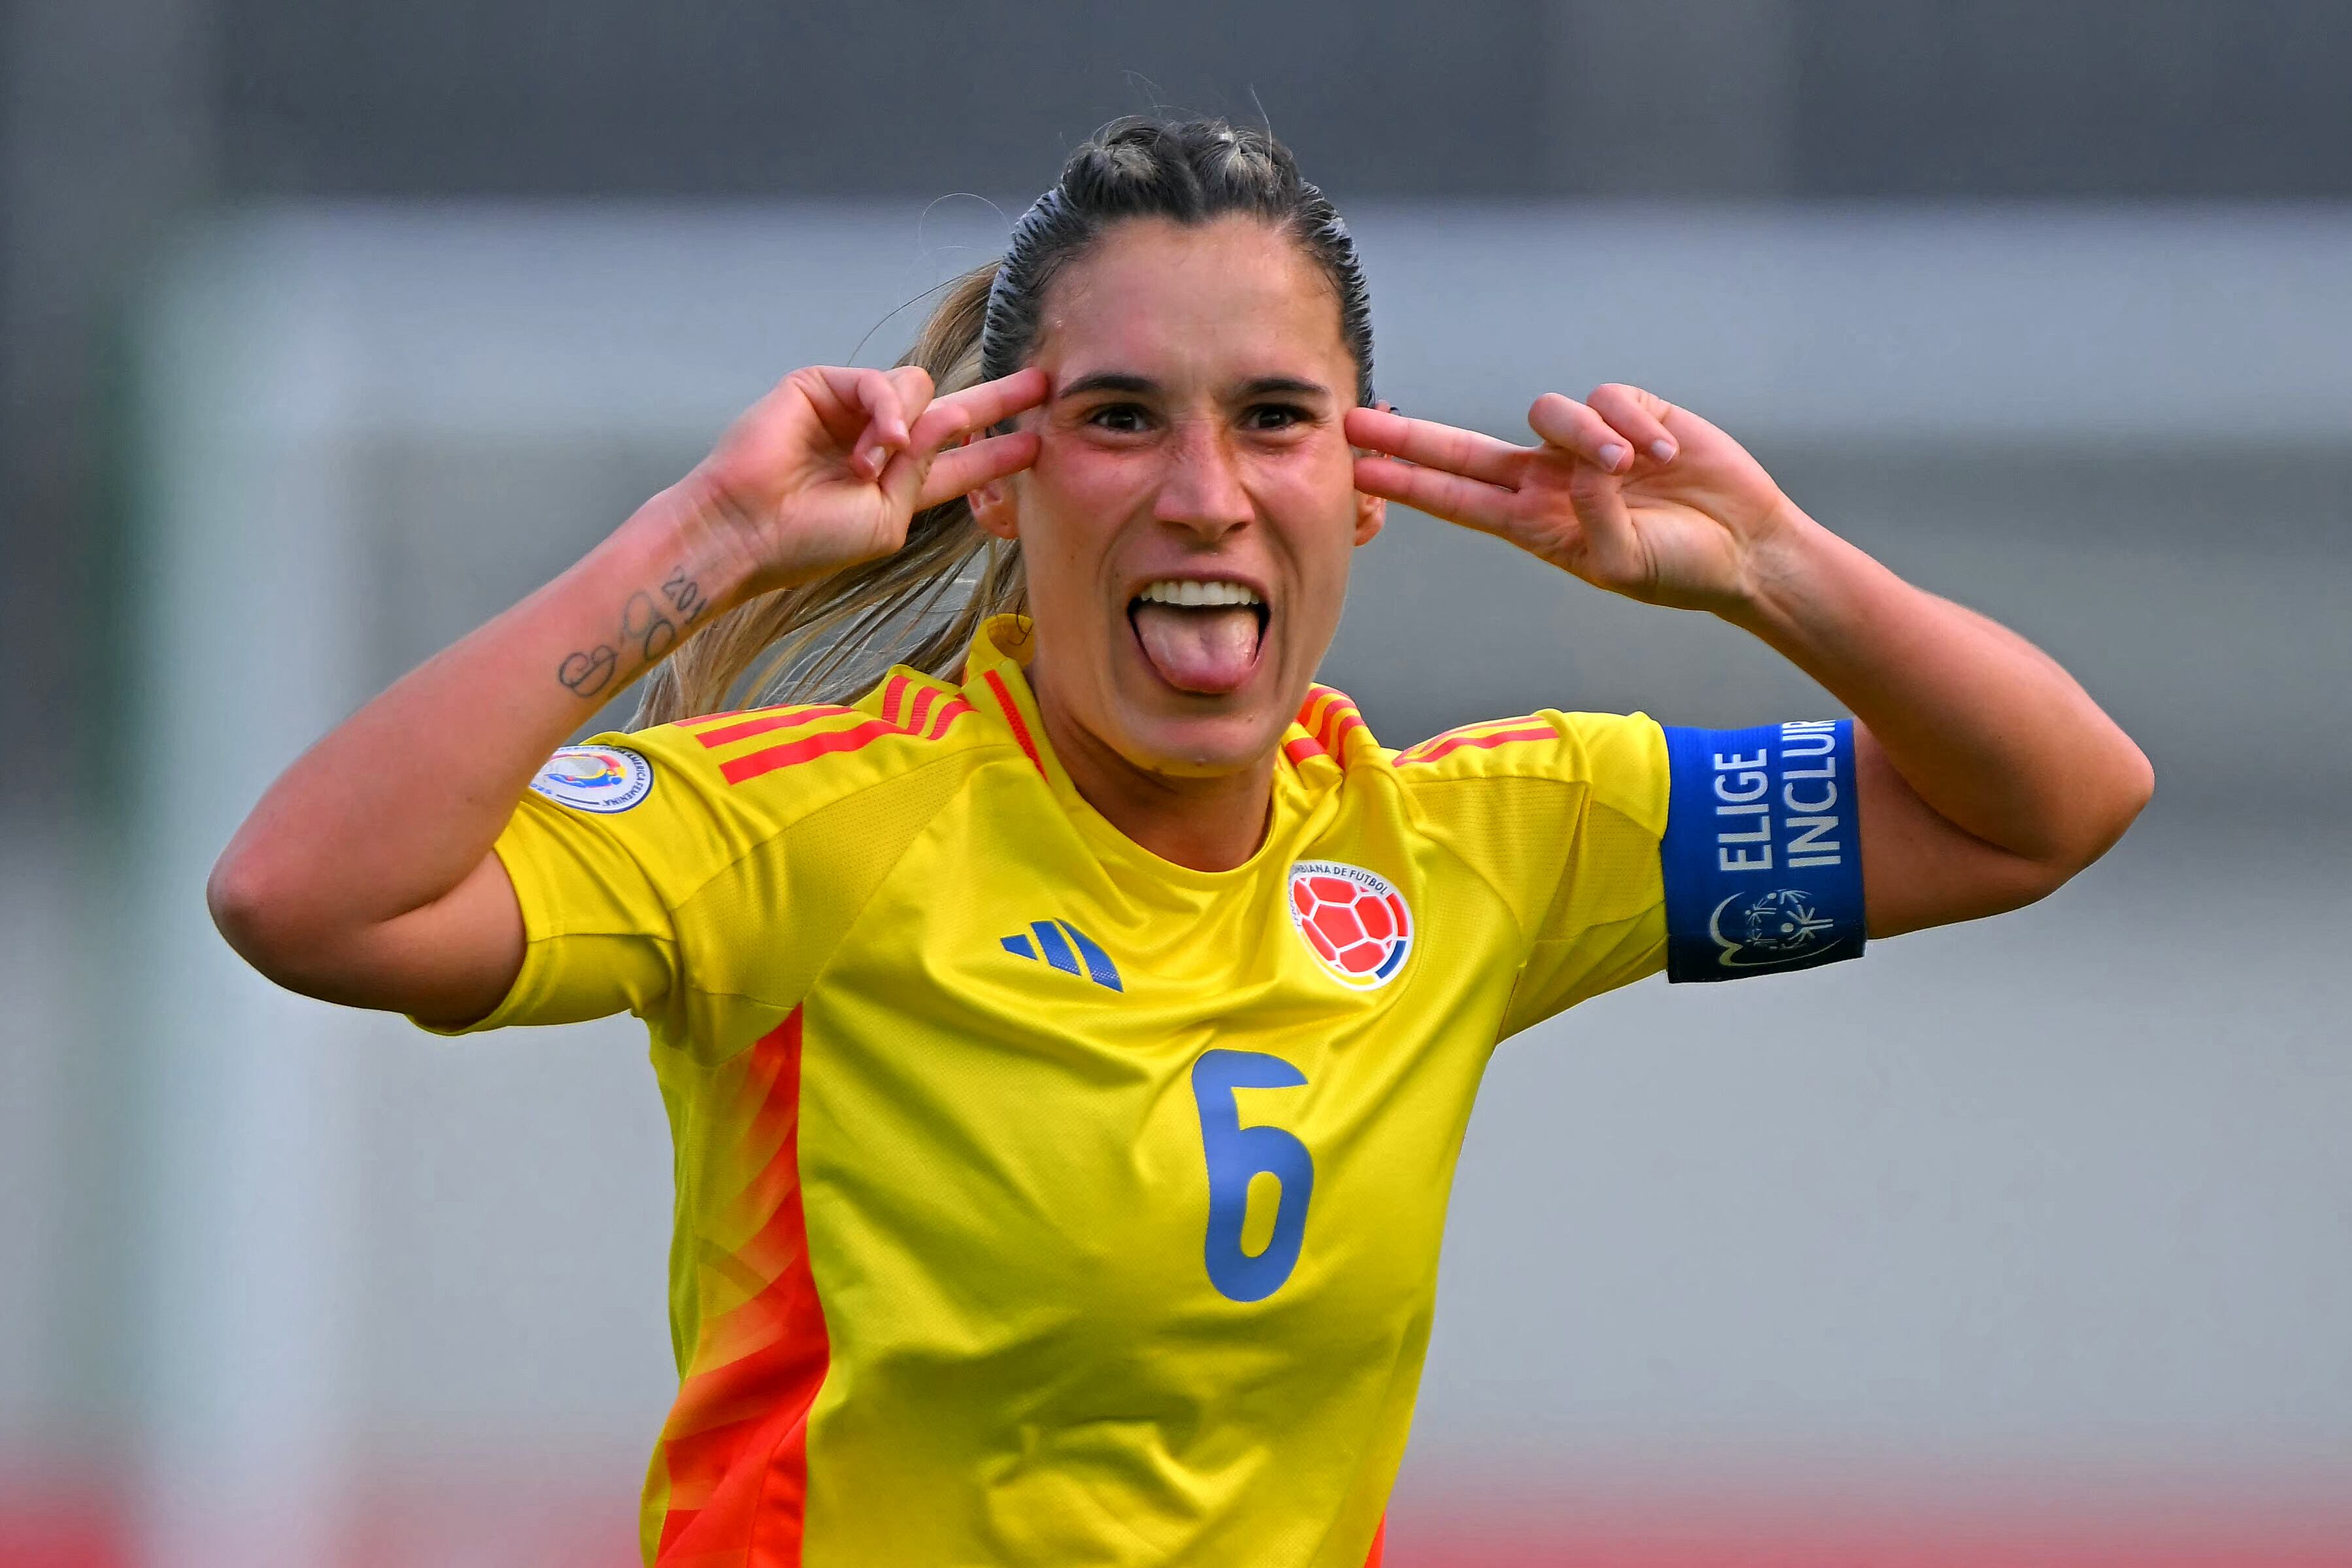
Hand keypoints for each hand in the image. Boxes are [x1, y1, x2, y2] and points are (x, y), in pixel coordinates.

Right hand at [687, 364, 1047, 595]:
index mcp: (899, 483)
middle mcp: (880, 442)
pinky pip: (878, 381)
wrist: (748, 530)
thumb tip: (952, 420)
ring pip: (917, 388)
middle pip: (952, 410)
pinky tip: (873, 444)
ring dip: (904, 429)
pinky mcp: (822, 386)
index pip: (961, 463)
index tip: (1038, 442)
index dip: (999, 452)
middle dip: (997, 399)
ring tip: (868, 467)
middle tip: (1042, 384)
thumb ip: (925, 474)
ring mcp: (851, 412)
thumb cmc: (811, 540)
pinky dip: (884, 411)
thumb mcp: (888, 519)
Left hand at [1345, 384, 1798, 614]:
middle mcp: (1548, 479)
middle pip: (1463, 448)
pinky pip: (1608, 398)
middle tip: (1352, 420)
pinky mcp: (1629, 412)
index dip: (1408, 480)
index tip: (1358, 469)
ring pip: (1550, 411)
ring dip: (1589, 436)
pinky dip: (1634, 424)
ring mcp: (1585, 444)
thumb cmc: (1681, 569)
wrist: (1746, 548)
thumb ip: (1591, 523)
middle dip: (1409, 434)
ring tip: (1634, 468)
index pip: (1456, 498)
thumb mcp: (1624, 566)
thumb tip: (1579, 466)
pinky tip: (1666, 453)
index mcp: (1535, 523)